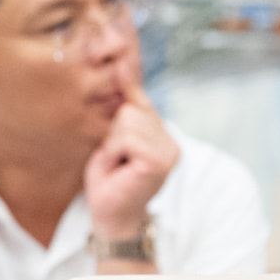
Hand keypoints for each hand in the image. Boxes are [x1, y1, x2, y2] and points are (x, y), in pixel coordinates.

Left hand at [84, 83, 177, 244]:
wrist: (110, 216)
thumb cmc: (108, 179)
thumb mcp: (113, 136)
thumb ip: (123, 104)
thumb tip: (122, 63)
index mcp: (162, 134)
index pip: (138, 101)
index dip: (121, 106)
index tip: (117, 115)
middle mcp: (171, 141)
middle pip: (130, 108)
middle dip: (112, 134)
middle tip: (115, 160)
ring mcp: (169, 151)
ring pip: (127, 120)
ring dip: (112, 144)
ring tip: (117, 165)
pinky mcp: (160, 161)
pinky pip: (126, 136)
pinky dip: (114, 152)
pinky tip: (120, 169)